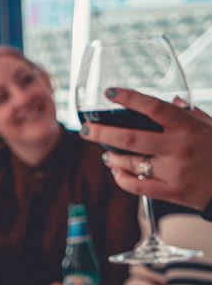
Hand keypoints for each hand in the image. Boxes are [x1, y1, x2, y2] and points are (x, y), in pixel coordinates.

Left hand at [81, 88, 211, 209]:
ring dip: (112, 157)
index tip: (109, 92)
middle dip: (101, 132)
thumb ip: (190, 114)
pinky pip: (137, 186)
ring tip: (105, 153)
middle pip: (130, 137)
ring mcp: (175, 171)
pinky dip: (121, 178)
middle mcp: (179, 147)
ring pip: (131, 162)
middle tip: (84, 129)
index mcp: (188, 127)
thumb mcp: (211, 127)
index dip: (129, 98)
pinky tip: (116, 172)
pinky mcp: (173, 192)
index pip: (154, 107)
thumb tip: (172, 100)